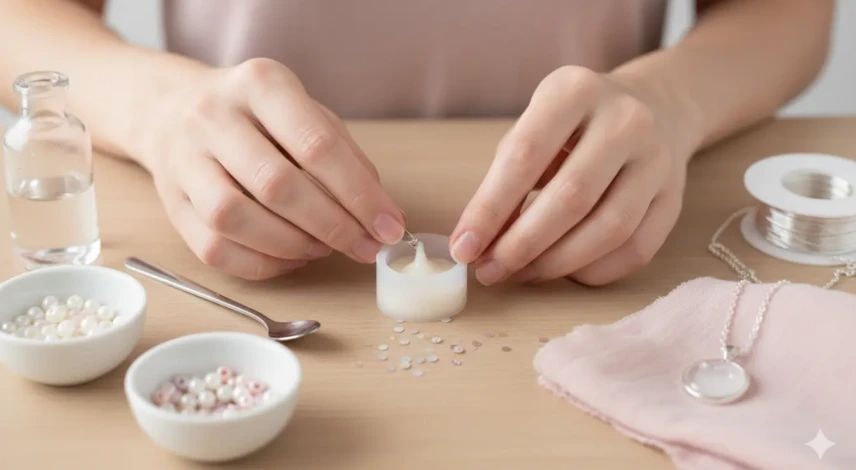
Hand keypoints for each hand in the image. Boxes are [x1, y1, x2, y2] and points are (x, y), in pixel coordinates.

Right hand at [138, 59, 405, 279]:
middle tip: (365, 247)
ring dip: (293, 245)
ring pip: (236, 219)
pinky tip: (291, 258)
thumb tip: (381, 214)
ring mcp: (184, 160)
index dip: (360, 195)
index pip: (317, 146)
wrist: (174, 110)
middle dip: (333, 226)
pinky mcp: (171, 202)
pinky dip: (261, 264)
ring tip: (324, 248)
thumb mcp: (306, 113)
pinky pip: (214, 249)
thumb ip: (345, 157)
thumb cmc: (258, 117)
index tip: (389, 226)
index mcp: (260, 85)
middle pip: (277, 185)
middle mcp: (214, 116)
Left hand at [450, 66, 688, 285]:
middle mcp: (625, 120)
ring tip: (521, 273)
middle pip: (570, 198)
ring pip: (609, 229)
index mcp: (574, 90)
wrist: (654, 107)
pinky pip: (636, 249)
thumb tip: (479, 243)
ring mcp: (657, 158)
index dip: (489, 208)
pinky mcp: (675, 196)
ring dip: (556, 264)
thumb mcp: (535, 127)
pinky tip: (564, 272)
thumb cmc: (574, 127)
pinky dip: (593, 271)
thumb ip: (506, 179)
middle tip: (490, 271)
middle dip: (522, 245)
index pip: (524, 156)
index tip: (463, 247)